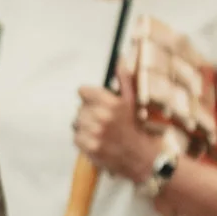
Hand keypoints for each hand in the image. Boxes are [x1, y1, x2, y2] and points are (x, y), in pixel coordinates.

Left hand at [73, 64, 160, 185]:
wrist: (140, 157)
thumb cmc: (135, 127)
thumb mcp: (132, 100)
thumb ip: (124, 78)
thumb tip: (120, 58)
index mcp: (110, 102)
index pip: (82, 91)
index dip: (90, 97)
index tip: (98, 104)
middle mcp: (101, 117)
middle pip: (79, 108)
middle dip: (89, 113)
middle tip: (103, 121)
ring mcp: (94, 133)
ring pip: (77, 123)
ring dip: (85, 127)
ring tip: (100, 132)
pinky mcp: (89, 147)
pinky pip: (76, 137)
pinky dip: (84, 140)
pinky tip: (97, 141)